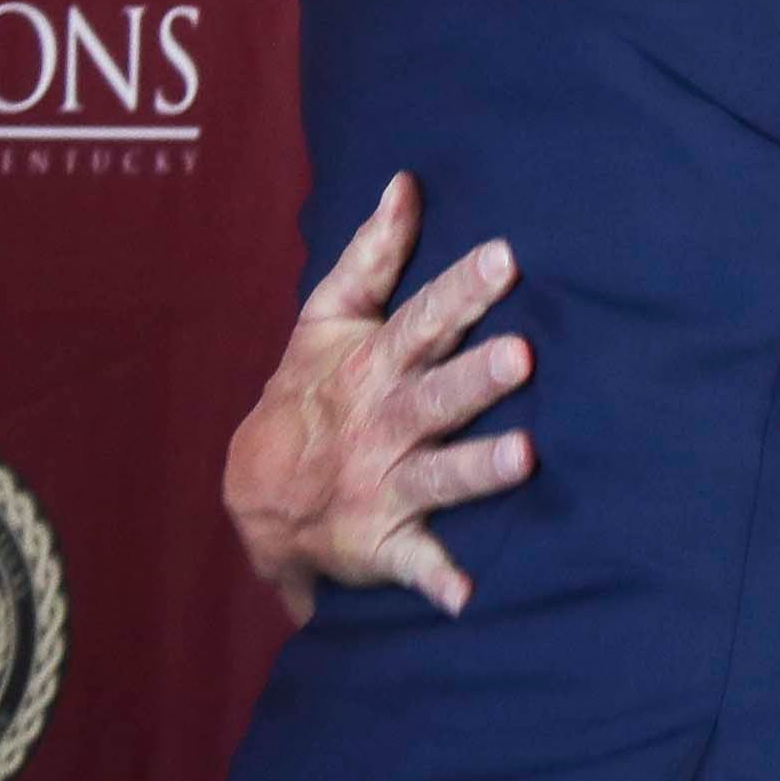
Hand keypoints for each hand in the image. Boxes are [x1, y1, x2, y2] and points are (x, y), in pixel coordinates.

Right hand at [225, 173, 537, 622]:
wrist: (253, 495)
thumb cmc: (308, 393)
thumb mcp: (326, 320)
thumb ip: (371, 253)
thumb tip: (407, 182)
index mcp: (374, 364)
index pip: (422, 319)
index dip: (462, 290)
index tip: (507, 258)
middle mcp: (382, 422)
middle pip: (434, 394)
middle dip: (476, 377)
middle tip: (526, 357)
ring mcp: (382, 483)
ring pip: (436, 473)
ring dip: (477, 469)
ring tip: (526, 458)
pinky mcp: (384, 542)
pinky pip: (413, 563)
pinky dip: (436, 582)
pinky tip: (466, 598)